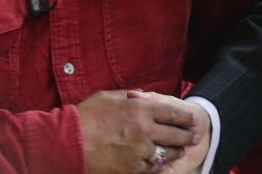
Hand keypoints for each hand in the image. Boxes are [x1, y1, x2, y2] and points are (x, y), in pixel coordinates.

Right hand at [77, 89, 199, 173]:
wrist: (67, 144)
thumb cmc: (84, 117)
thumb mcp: (108, 97)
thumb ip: (129, 96)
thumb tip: (143, 95)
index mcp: (141, 109)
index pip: (172, 112)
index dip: (184, 117)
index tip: (192, 120)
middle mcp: (144, 130)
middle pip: (175, 134)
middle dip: (188, 135)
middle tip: (194, 136)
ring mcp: (139, 151)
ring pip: (167, 153)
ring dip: (176, 151)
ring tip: (181, 150)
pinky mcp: (131, 169)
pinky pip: (152, 168)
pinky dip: (159, 165)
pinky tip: (163, 164)